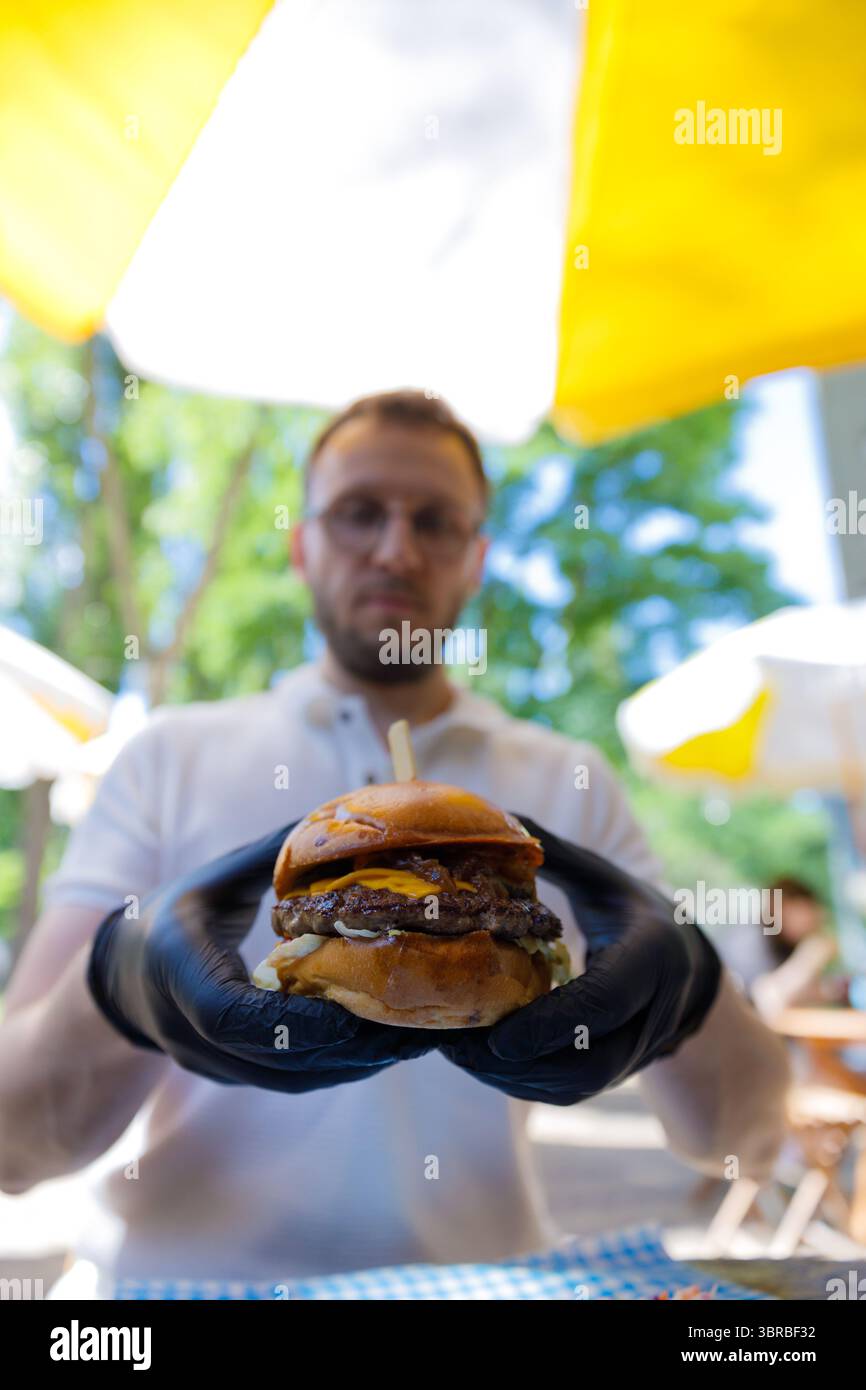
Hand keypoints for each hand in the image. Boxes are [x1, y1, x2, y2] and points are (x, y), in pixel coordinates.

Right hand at [86, 822, 436, 1091]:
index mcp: (180, 970)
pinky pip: (287, 1081)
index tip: (356, 1008)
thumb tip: (332, 817)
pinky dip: (335, 1067)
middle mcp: (189, 1029)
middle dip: (348, 1047)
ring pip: (287, 1080)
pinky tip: (381, 1047)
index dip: (297, 1021)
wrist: (124, 976)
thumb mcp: (215, 878)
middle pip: (274, 1059)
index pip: (233, 1016)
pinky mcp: (229, 1076)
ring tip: (411, 1037)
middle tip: (411, 1023)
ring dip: (352, 1065)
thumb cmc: (175, 914)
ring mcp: (207, 1062)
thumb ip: (270, 855)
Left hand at [437, 816, 721, 1105]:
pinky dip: (526, 1085)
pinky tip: (483, 1064)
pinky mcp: (623, 1071)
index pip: (602, 1002)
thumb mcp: (600, 876)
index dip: (549, 1025)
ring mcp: (642, 1048)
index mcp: (650, 954)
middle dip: (519, 1065)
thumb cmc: (630, 909)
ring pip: (578, 1085)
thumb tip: (499, 815)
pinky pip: (574, 1090)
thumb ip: (554, 853)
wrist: (687, 959)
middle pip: (589, 1062)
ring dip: (515, 1081)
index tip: (494, 1037)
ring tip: (458, 1056)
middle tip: (457, 1047)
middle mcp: (654, 1010)